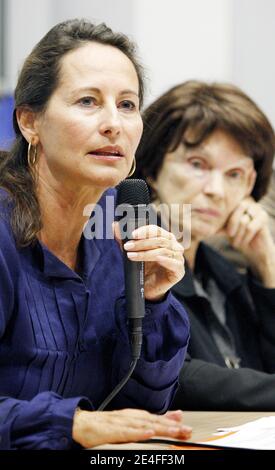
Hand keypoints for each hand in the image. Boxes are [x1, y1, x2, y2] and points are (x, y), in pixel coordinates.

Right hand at [72, 408, 191, 447]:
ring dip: (160, 428)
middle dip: (171, 426)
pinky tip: (148, 433)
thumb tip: (170, 417)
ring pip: (144, 425)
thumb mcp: (128, 421)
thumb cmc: (105, 424)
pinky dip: (138, 432)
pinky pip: (127, 432)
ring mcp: (121, 423)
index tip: (186, 426)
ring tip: (174, 431)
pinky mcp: (111, 430)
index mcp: (135, 416)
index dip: (172, 422)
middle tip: (186, 430)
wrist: (81, 422)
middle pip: (154, 421)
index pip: (157, 418)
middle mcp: (130, 417)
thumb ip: (147, 420)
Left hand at [113, 223, 184, 300]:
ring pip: (163, 251)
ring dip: (146, 253)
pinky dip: (165, 260)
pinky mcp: (179, 271)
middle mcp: (174, 246)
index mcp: (165, 238)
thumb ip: (124, 240)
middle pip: (159, 240)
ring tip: (131, 256)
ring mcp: (178, 258)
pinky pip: (173, 262)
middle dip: (141, 243)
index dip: (144, 231)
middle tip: (127, 246)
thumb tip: (114, 225)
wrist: (149, 288)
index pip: (156, 230)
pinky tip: (156, 259)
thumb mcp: (133, 252)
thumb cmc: (144, 268)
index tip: (132, 234)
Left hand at [224, 197, 274, 285]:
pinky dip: (245, 237)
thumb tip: (199, 225)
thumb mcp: (224, 229)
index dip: (224, 216)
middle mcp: (249, 202)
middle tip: (230, 235)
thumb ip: (216, 224)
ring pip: (243, 221)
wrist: (254, 250)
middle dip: (231, 224)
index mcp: (237, 202)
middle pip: (237, 209)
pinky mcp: (264, 218)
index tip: (222, 228)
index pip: (228, 204)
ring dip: (238, 235)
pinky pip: (250, 228)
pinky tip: (244, 242)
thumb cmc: (238, 237)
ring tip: (237, 242)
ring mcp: (258, 209)